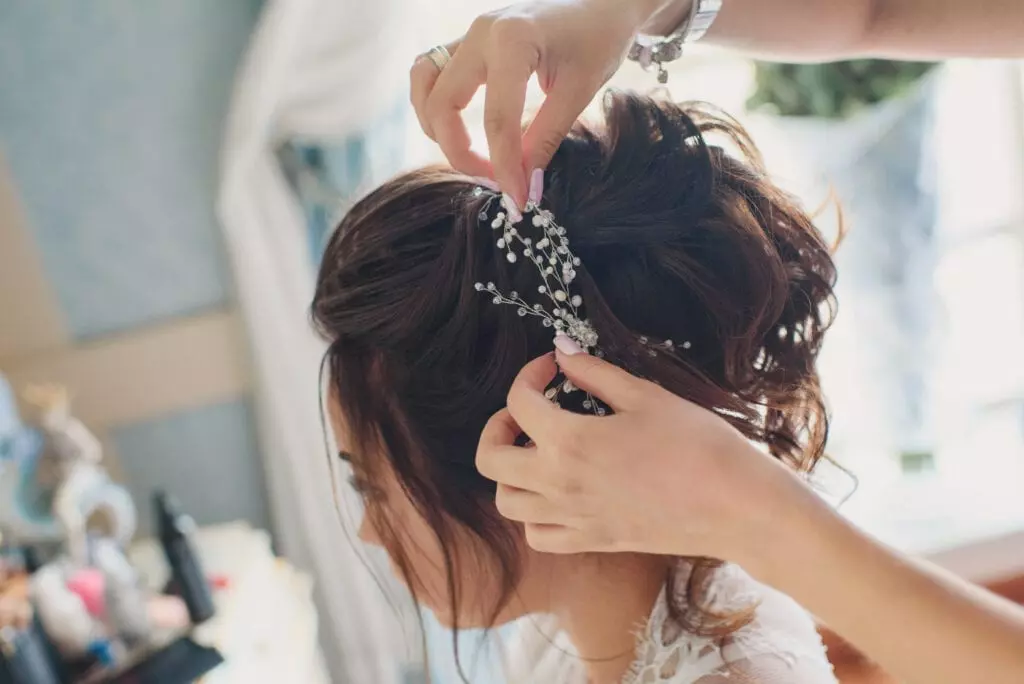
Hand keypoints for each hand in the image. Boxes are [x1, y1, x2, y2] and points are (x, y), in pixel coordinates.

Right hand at [410, 0, 671, 205]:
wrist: (602, 2)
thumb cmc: (598, 39)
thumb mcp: (579, 92)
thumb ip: (545, 139)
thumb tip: (523, 187)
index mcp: (512, 40)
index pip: (497, 120)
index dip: (504, 168)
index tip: (518, 201)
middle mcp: (480, 32)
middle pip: (443, 106)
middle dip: (461, 153)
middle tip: (494, 180)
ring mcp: (468, 34)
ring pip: (425, 86)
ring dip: (437, 128)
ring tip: (471, 155)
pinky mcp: (465, 42)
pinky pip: (429, 73)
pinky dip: (434, 104)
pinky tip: (458, 129)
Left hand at [476, 342, 814, 564]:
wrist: (735, 505)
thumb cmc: (697, 444)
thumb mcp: (644, 396)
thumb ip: (594, 372)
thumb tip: (561, 349)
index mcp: (569, 442)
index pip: (518, 402)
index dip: (529, 374)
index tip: (551, 366)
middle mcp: (559, 484)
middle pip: (490, 459)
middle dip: (497, 426)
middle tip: (526, 411)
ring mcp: (573, 518)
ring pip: (505, 502)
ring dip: (509, 472)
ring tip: (537, 451)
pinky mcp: (592, 541)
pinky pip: (537, 535)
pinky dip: (532, 513)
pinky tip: (555, 491)